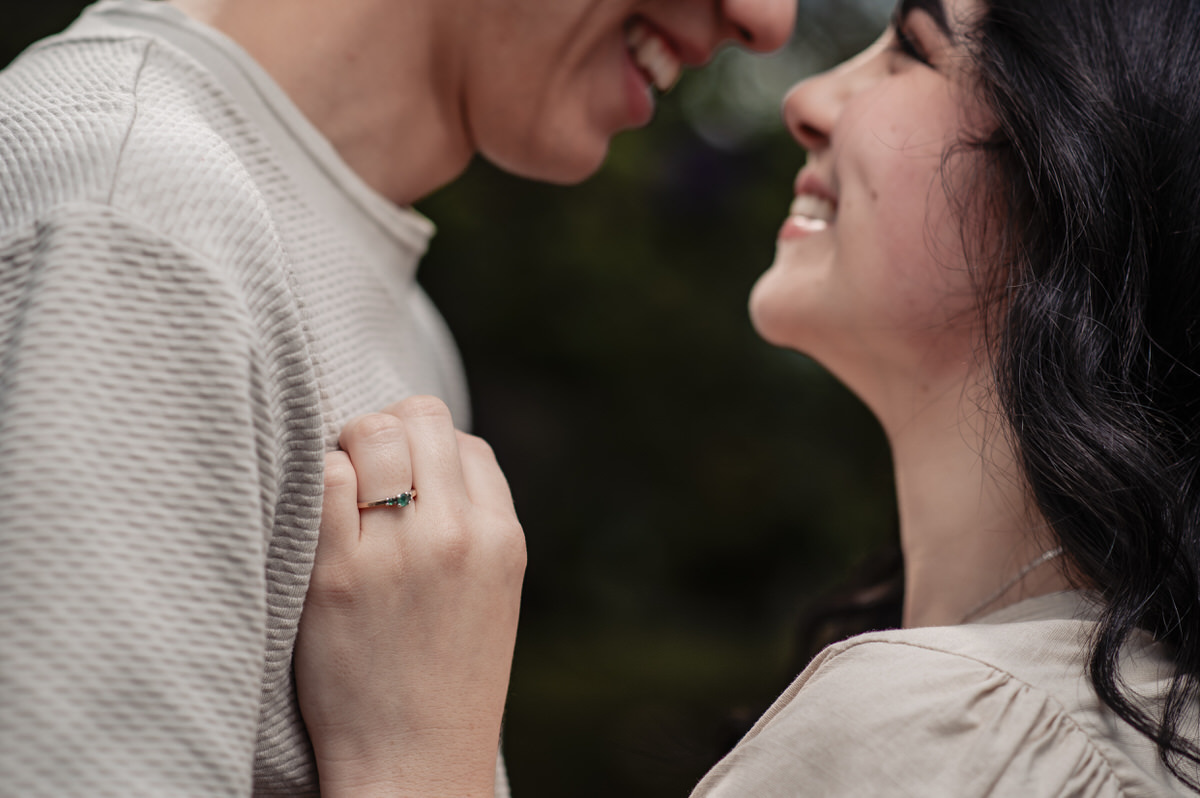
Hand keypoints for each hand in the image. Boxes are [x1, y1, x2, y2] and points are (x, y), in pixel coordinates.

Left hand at [295, 396, 525, 797]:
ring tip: (336, 497)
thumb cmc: (448, 678)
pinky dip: (314, 481)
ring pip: (371, 433)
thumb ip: (473, 521)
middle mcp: (459, 535)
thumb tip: (424, 455)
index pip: (464, 441)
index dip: (427, 453)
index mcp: (502, 538)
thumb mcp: (492, 590)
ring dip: (347, 450)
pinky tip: (313, 523)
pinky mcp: (338, 576)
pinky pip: (322, 477)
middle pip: (419, 418)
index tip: (403, 489)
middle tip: (361, 481)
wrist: (416, 762)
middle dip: (385, 435)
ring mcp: (400, 554)